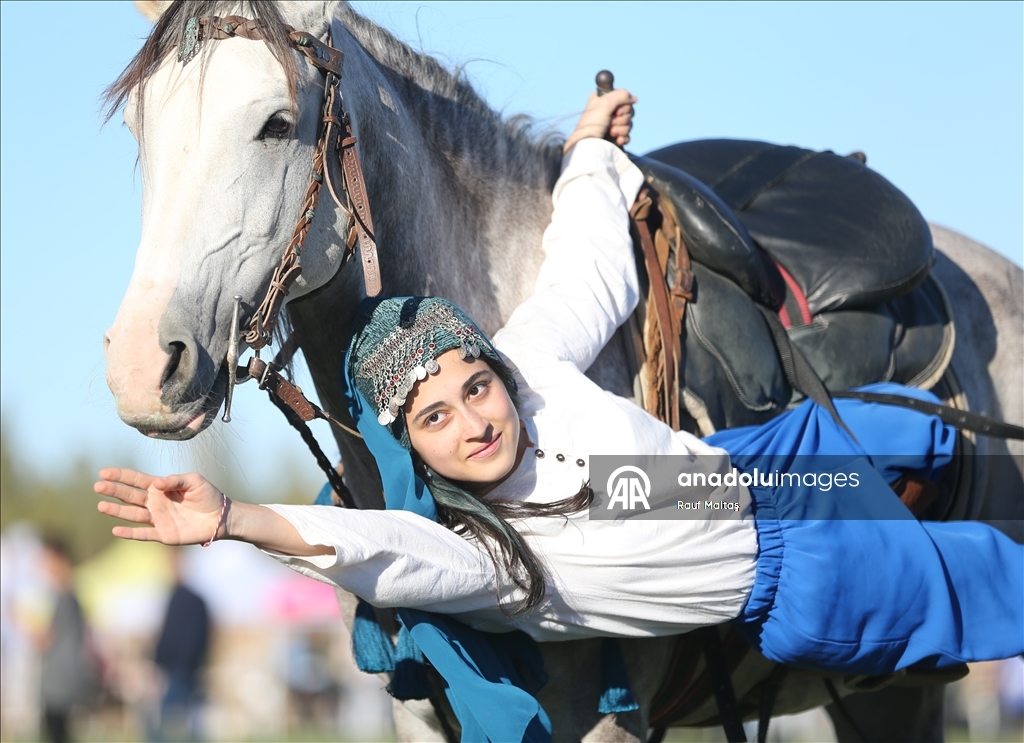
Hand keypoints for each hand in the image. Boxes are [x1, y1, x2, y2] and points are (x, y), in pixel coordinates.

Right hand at [95, 468, 224, 545]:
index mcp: (160, 487)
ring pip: (132, 514)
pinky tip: (116, 530)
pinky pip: (143, 534)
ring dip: (117, 511)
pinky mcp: (163, 534)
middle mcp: (155, 502)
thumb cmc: (208, 495)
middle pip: (129, 496)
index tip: (103, 472)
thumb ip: (176, 480)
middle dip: (114, 491)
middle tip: (98, 486)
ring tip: (101, 506)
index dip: (120, 476)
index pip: (136, 480)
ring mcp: (157, 519)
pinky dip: (130, 533)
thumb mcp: (194, 481)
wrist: (220, 517)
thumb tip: (157, 483)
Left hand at [563, 88, 637, 153]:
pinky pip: (627, 135)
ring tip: (611, 133)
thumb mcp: (605, 102)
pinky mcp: (614, 137)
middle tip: (611, 123)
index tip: (616, 112)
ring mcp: (611, 125)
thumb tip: (634, 99)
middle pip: (628, 111)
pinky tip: (617, 140)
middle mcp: (607, 111)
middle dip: (622, 119)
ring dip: (622, 129)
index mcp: (603, 99)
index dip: (623, 106)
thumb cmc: (592, 123)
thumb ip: (621, 95)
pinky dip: (624, 138)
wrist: (587, 146)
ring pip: (629, 124)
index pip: (624, 98)